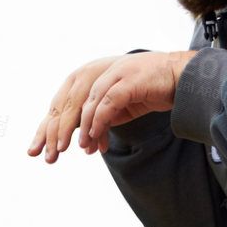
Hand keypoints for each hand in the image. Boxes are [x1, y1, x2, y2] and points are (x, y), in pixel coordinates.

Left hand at [27, 51, 197, 162]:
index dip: (51, 125)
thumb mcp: (122, 106)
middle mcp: (98, 72)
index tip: (42, 148)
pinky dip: (98, 121)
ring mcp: (112, 74)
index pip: (64, 101)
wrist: (183, 77)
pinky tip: (92, 138)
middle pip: (68, 102)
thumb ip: (104, 117)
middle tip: (52, 153)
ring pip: (86, 104)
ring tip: (74, 149)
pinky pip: (107, 104)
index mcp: (92, 77)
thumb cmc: (154, 90)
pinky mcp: (127, 80)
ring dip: (78, 129)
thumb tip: (88, 139)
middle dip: (56, 130)